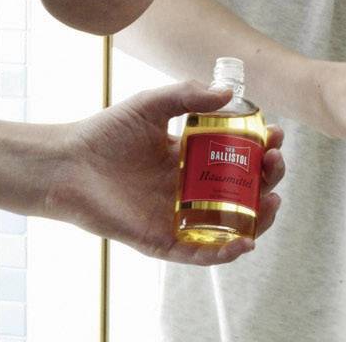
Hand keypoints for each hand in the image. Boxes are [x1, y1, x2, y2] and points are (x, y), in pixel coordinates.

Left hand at [44, 81, 284, 264]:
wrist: (70, 164)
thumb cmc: (106, 132)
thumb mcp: (151, 104)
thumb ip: (187, 95)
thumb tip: (229, 93)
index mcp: (189, 156)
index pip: (235, 155)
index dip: (259, 147)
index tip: (275, 135)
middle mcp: (189, 188)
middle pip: (240, 190)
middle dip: (266, 179)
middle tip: (275, 164)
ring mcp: (179, 216)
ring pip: (230, 224)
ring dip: (257, 218)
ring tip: (271, 201)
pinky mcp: (164, 241)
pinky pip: (202, 252)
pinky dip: (226, 252)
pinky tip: (245, 240)